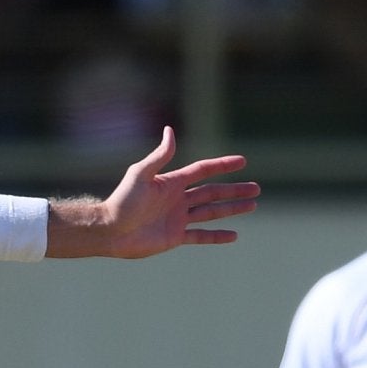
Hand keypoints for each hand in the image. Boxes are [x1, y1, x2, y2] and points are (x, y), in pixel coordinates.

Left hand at [92, 126, 258, 258]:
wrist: (109, 231)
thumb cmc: (122, 201)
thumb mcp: (140, 174)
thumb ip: (159, 156)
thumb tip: (169, 130)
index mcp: (172, 183)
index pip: (203, 171)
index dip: (222, 166)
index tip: (242, 161)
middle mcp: (178, 199)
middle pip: (213, 192)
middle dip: (235, 190)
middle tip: (257, 188)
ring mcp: (178, 218)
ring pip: (211, 212)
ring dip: (232, 209)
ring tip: (253, 205)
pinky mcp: (175, 237)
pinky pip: (201, 236)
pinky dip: (217, 236)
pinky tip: (234, 235)